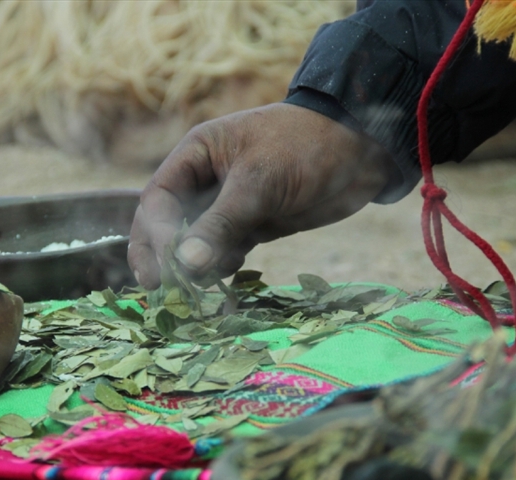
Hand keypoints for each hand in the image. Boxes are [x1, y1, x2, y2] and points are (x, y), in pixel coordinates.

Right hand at [127, 103, 398, 287]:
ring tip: (199, 296)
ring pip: (196, 243)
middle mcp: (205, 180)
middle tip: (164, 293)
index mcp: (196, 155)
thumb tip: (185, 264)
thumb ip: (221, 222)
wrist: (360, 146)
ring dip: (194, 269)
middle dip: (164, 258)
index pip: (158, 200)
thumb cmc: (304, 147)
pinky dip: (221, 270)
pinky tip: (225, 286)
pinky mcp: (252, 225)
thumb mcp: (259, 181)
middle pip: (168, 225)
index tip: (165, 269)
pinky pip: (224, 252)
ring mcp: (228, 205)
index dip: (155, 236)